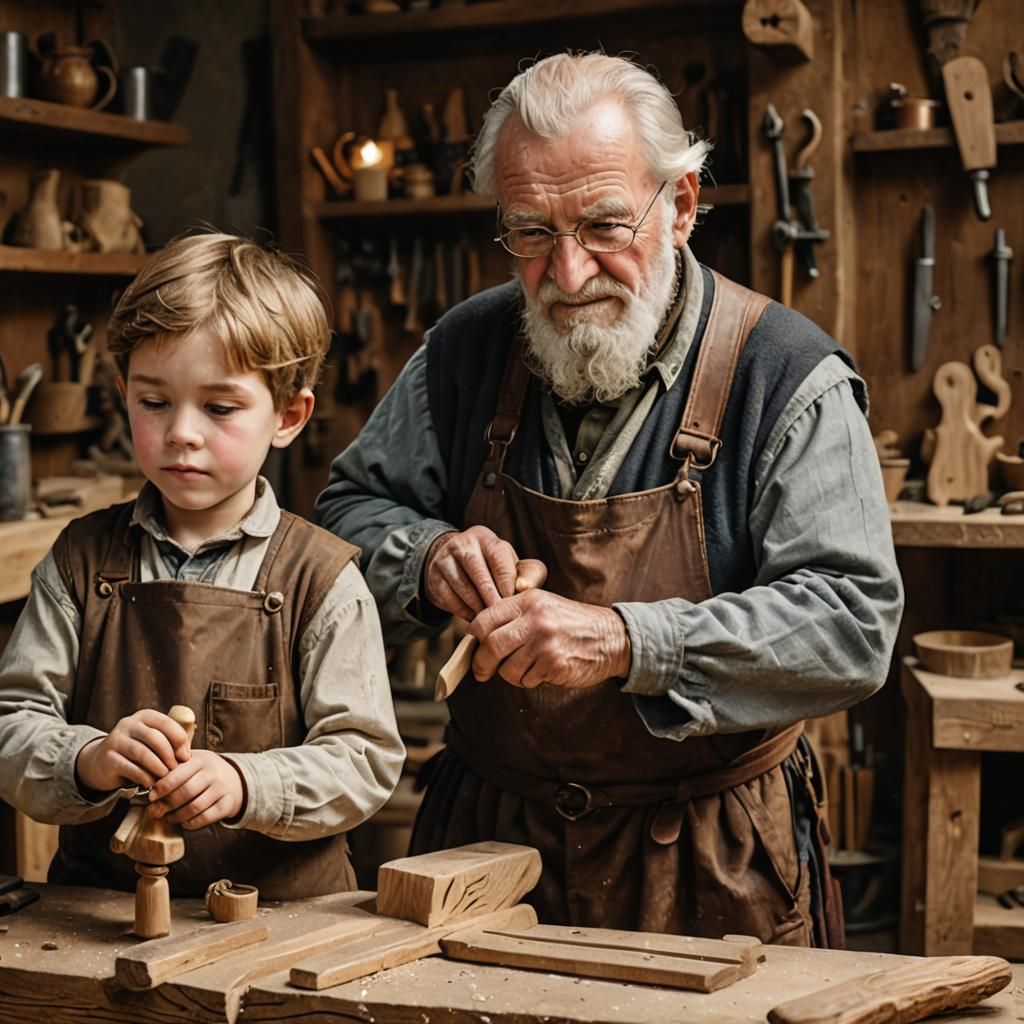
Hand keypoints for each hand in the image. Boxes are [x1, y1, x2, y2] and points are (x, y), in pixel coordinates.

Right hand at [76, 709, 191, 792]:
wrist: (102, 763)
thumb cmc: (138, 752)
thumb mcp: (153, 742)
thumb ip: (170, 743)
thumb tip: (187, 756)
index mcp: (144, 716)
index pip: (166, 723)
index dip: (179, 740)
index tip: (185, 757)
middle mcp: (128, 724)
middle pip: (155, 738)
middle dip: (169, 755)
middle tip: (176, 769)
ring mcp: (116, 740)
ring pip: (143, 753)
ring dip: (158, 768)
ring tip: (165, 777)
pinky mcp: (108, 758)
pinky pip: (131, 768)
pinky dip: (144, 777)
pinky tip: (151, 783)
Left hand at [147, 750, 244, 828]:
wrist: (234, 779)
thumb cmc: (203, 771)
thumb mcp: (192, 761)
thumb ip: (173, 767)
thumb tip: (147, 781)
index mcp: (201, 759)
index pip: (177, 774)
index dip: (162, 787)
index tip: (151, 797)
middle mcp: (214, 772)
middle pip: (185, 792)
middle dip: (166, 805)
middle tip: (154, 812)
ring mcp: (222, 788)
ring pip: (194, 807)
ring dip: (177, 816)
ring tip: (168, 818)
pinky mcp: (228, 804)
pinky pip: (206, 817)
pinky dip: (191, 823)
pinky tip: (184, 823)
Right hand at [424, 525, 521, 619]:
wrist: (456, 564)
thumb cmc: (495, 568)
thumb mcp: (514, 566)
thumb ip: (530, 575)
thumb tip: (524, 588)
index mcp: (486, 537)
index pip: (499, 559)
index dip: (508, 584)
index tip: (515, 603)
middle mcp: (463, 543)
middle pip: (480, 575)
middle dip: (493, 599)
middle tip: (503, 617)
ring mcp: (444, 559)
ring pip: (463, 588)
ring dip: (478, 608)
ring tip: (491, 620)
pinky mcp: (434, 577)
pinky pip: (450, 598)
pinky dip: (464, 612)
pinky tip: (475, 618)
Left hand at [468, 589, 631, 688]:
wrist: (611, 638)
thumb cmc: (571, 623)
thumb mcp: (543, 606)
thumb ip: (513, 616)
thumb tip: (477, 637)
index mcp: (529, 600)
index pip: (485, 618)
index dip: (474, 637)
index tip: (473, 646)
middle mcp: (536, 618)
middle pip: (491, 646)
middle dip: (482, 663)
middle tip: (482, 671)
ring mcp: (545, 642)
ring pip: (507, 668)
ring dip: (511, 674)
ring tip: (527, 667)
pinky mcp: (555, 664)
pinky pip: (527, 680)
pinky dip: (530, 680)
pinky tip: (544, 671)